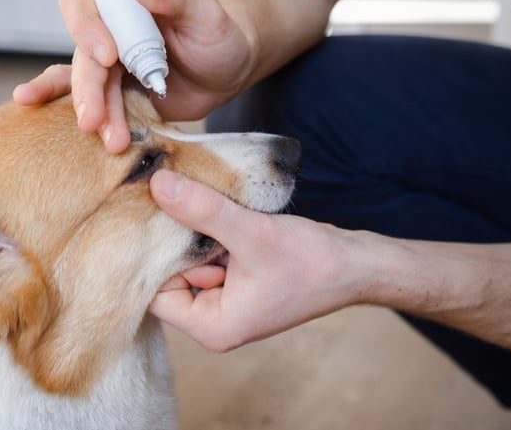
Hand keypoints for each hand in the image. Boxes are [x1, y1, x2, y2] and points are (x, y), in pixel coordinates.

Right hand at [14, 0, 255, 152]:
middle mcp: (107, 30)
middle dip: (87, 88)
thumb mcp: (202, 11)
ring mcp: (109, 66)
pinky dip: (95, 123)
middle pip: (82, 54)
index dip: (85, 26)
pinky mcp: (117, 95)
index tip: (108, 56)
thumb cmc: (217, 34)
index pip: (82, 1)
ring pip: (89, 87)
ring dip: (98, 114)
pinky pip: (98, 107)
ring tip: (115, 141)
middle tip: (94, 118)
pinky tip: (96, 138)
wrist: (227, 73)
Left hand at [148, 170, 365, 351]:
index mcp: (211, 327)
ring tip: (202, 202)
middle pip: (169, 274)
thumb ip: (203, 210)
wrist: (358, 265)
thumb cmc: (312, 262)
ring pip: (189, 259)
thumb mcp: (251, 232)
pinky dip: (212, 231)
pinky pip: (209, 254)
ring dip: (195, 231)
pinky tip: (220, 209)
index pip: (154, 293)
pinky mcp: (237, 280)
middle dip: (175, 238)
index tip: (152, 214)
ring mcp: (226, 300)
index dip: (153, 254)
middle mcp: (214, 319)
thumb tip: (158, 184)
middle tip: (173, 200)